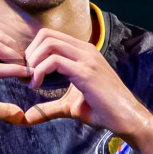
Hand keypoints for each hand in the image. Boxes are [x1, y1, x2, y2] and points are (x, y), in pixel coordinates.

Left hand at [21, 27, 152, 136]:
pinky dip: (39, 71)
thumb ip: (49, 107)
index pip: (50, 37)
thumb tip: (28, 117)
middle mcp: (85, 50)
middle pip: (46, 34)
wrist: (127, 119)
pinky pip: (54, 61)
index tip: (27, 73)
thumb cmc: (102, 111)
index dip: (33, 52)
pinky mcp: (86, 72)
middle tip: (25, 75)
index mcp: (83, 52)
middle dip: (29, 54)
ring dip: (33, 61)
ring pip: (49, 43)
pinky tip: (37, 86)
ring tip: (30, 81)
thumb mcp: (70, 107)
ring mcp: (87, 58)